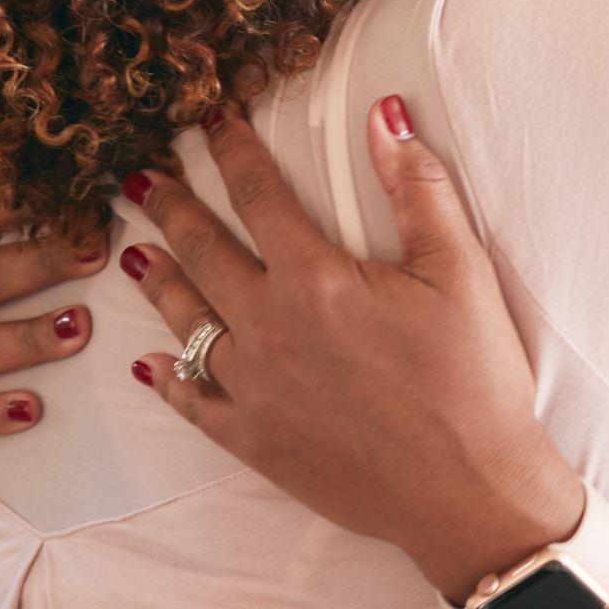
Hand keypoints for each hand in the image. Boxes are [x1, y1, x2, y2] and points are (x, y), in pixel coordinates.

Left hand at [123, 101, 583, 598]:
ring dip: (160, 282)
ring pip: (188, 322)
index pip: (258, 196)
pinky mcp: (255, 442)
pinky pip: (193, 403)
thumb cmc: (473, 380)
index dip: (232, 152)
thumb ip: (417, 187)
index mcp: (314, 279)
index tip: (209, 123)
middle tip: (143, 182)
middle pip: (203, 252)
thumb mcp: (459, 270)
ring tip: (136, 255)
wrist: (469, 493)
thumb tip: (383, 115)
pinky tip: (150, 366)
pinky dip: (167, 381)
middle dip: (172, 209)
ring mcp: (254, 390)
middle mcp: (269, 329)